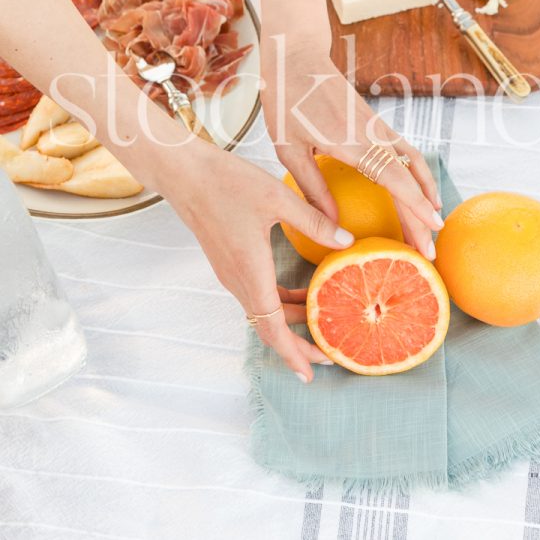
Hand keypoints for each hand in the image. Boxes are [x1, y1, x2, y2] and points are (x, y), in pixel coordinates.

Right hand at [156, 138, 352, 382]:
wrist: (184, 172)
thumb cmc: (227, 182)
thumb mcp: (278, 198)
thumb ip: (315, 222)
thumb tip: (347, 242)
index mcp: (250, 272)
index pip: (273, 327)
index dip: (292, 353)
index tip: (311, 373)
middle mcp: (237, 279)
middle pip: (268, 326)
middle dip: (297, 344)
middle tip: (328, 353)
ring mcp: (230, 271)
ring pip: (262, 309)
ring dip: (288, 321)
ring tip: (319, 321)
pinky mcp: (227, 260)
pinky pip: (255, 292)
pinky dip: (277, 301)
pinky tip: (297, 291)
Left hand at [260, 36, 443, 260]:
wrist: (296, 55)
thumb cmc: (286, 100)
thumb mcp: (288, 150)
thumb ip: (313, 187)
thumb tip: (333, 224)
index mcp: (351, 142)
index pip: (394, 180)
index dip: (415, 208)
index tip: (431, 230)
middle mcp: (372, 134)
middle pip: (410, 179)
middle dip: (424, 215)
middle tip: (430, 249)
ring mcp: (376, 126)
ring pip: (413, 162)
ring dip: (426, 192)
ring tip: (432, 221)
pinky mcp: (374, 121)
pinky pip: (404, 150)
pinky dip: (415, 173)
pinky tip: (414, 188)